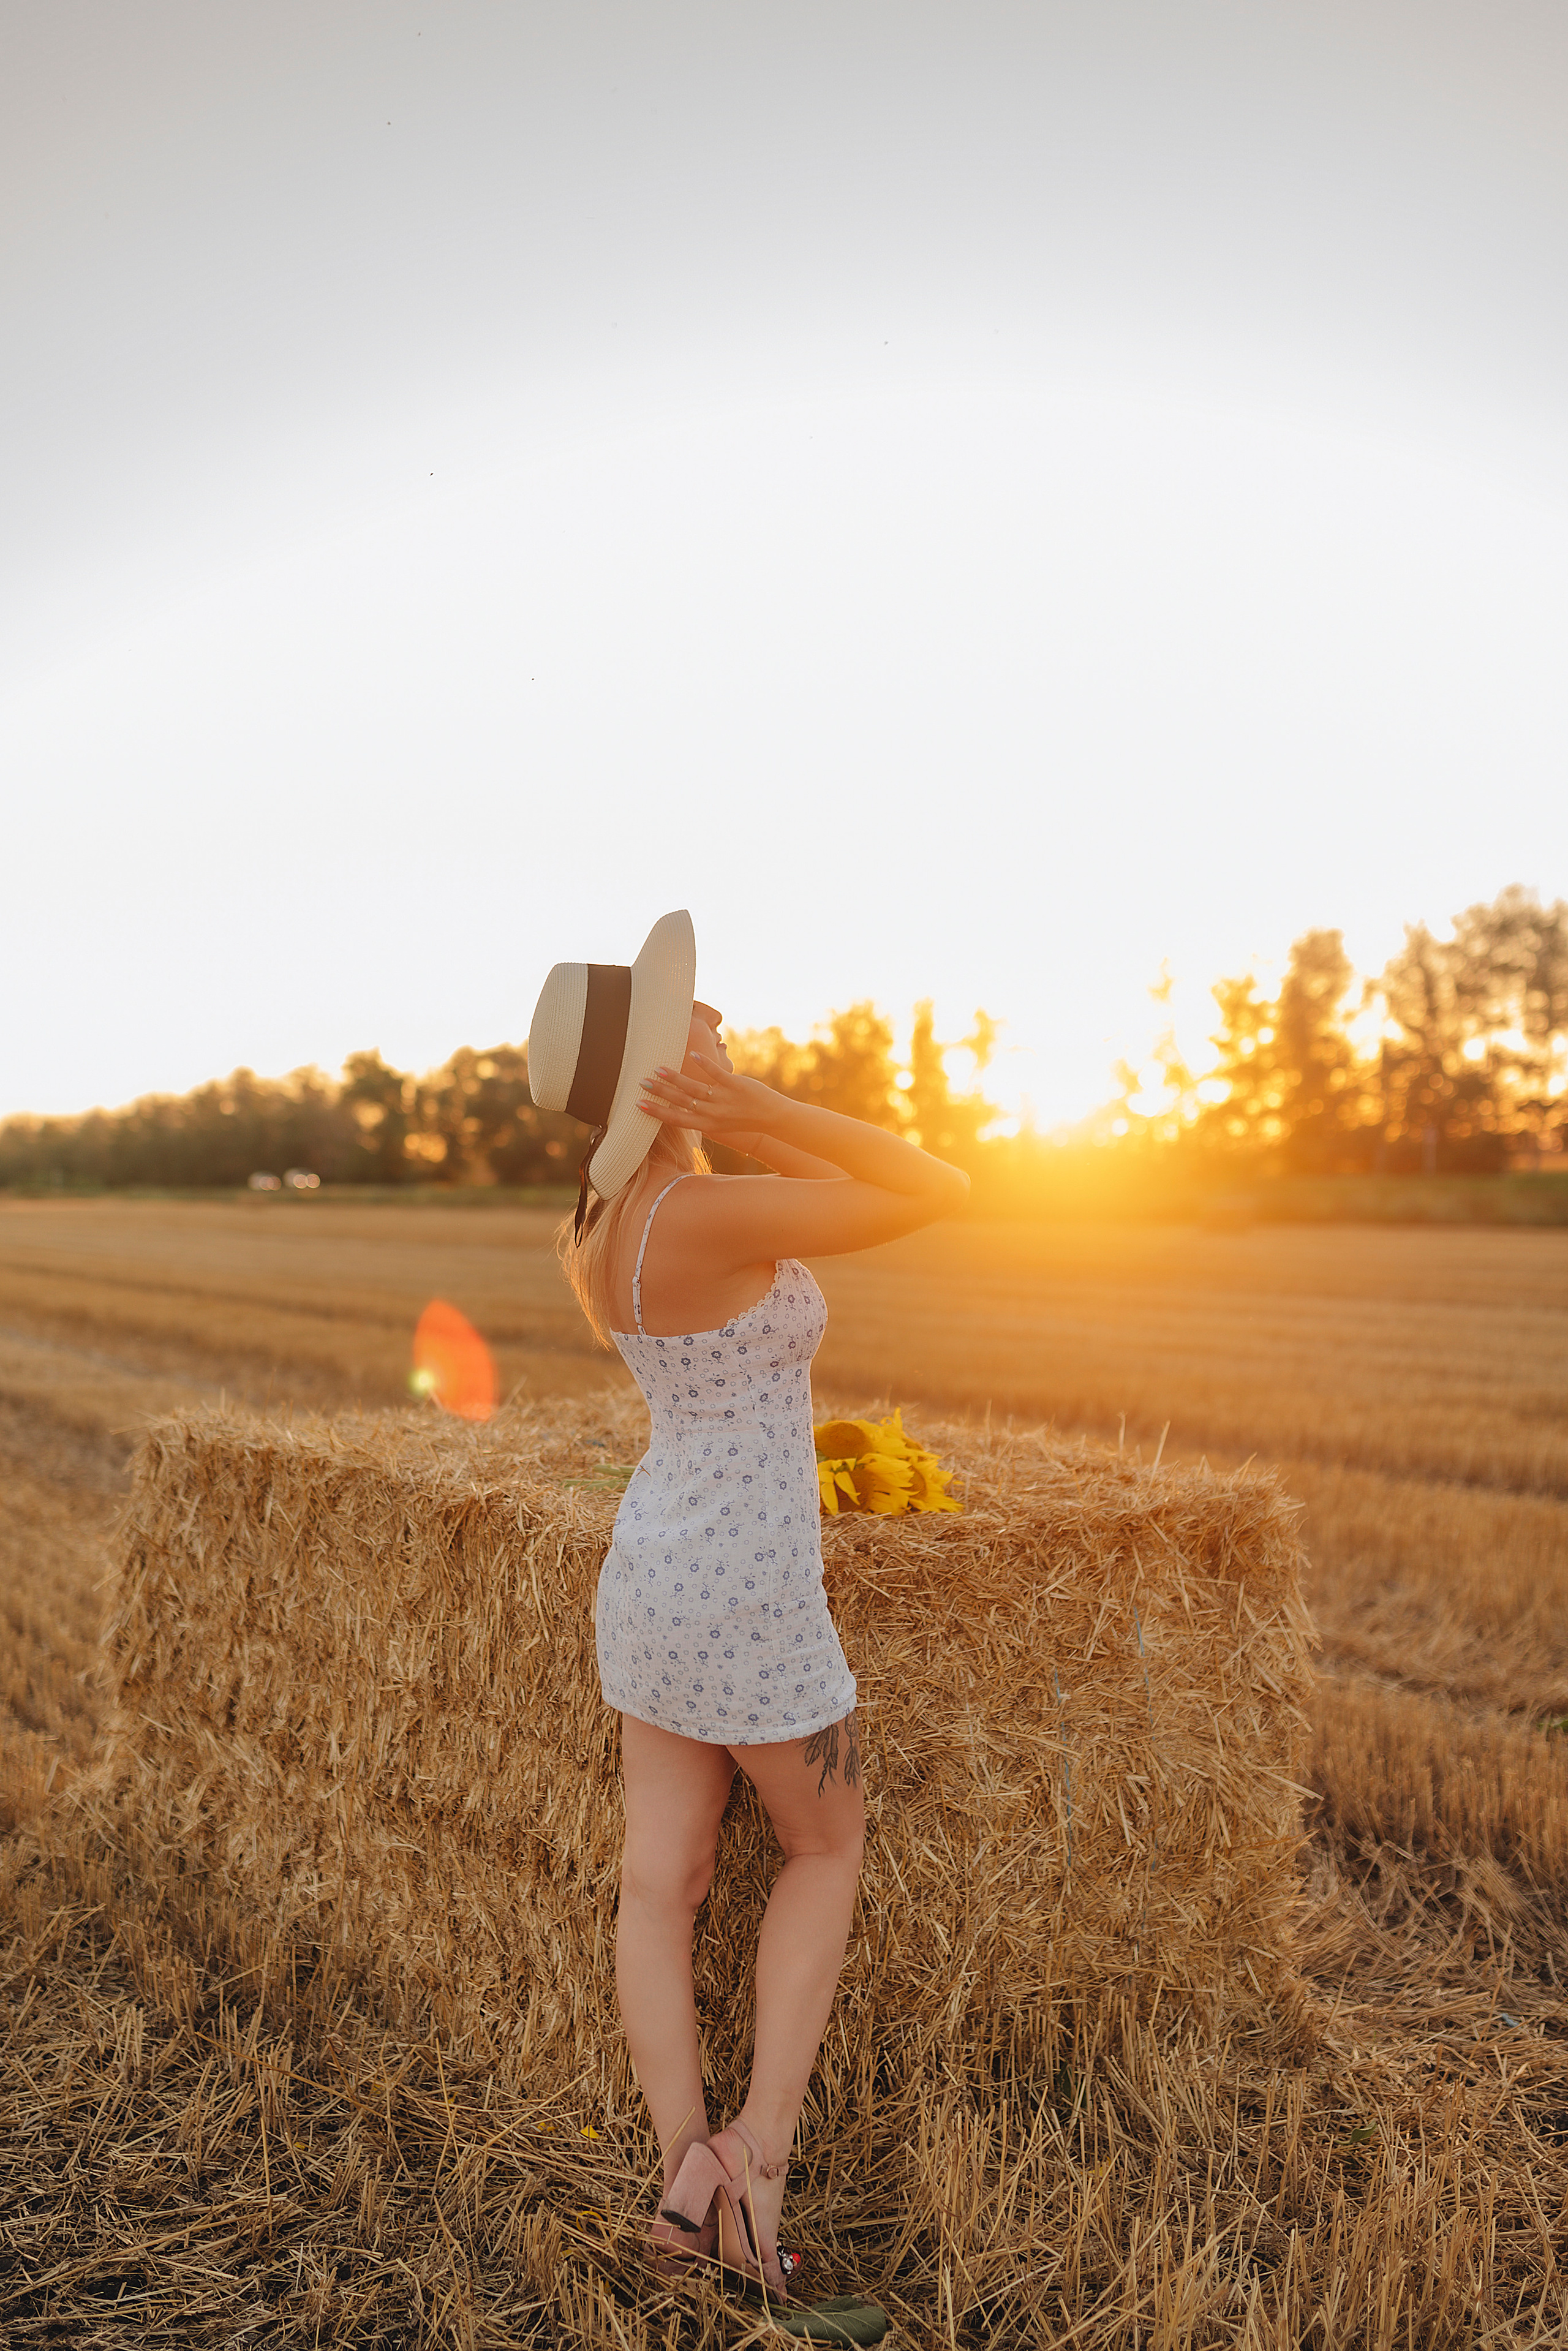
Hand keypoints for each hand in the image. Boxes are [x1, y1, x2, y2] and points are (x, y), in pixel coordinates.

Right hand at [637, 1052, 773, 1138]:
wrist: (771, 1116)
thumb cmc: (742, 1119)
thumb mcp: (719, 1123)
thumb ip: (700, 1116)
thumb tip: (679, 1109)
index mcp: (706, 1124)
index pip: (676, 1119)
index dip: (657, 1112)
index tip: (639, 1104)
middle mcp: (712, 1113)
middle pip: (680, 1102)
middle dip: (659, 1092)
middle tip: (642, 1082)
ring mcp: (723, 1099)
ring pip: (694, 1088)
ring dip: (675, 1078)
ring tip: (659, 1069)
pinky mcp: (735, 1085)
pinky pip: (716, 1074)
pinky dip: (705, 1064)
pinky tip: (693, 1055)